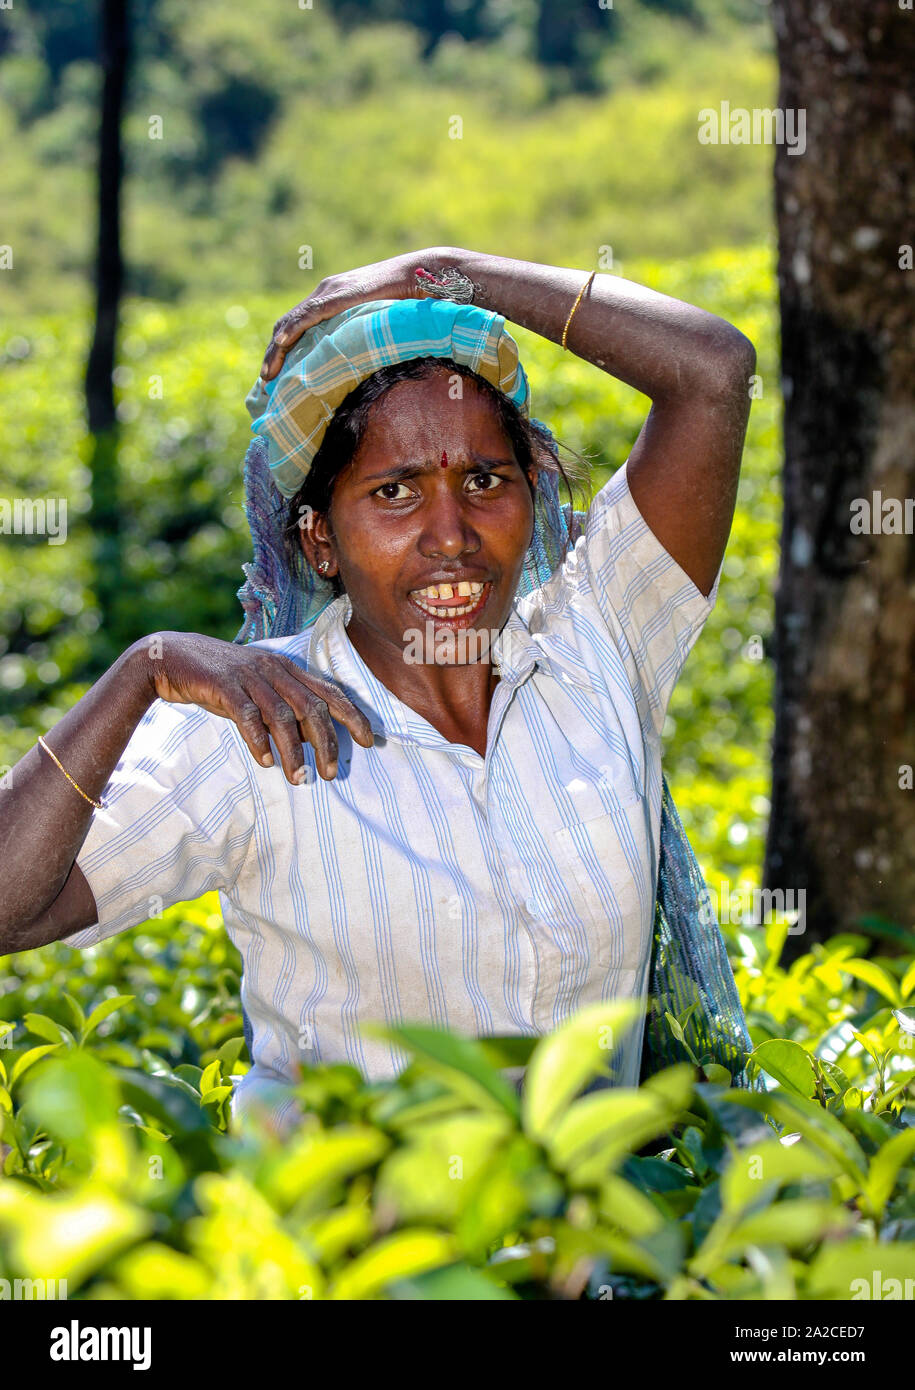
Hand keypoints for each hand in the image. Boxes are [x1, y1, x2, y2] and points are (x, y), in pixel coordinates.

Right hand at [136, 632, 373, 782]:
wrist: (172, 658)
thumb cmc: (220, 681)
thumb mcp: (258, 693)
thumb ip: (283, 711)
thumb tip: (311, 741)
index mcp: (286, 668)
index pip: (329, 691)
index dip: (352, 716)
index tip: (368, 741)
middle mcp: (273, 669)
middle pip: (312, 707)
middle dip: (327, 742)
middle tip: (332, 773)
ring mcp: (248, 676)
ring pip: (282, 716)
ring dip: (294, 750)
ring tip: (299, 778)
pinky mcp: (224, 685)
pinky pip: (247, 715)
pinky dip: (258, 740)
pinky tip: (266, 762)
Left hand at [259, 246, 469, 381]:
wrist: (420, 275)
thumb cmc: (406, 301)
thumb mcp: (374, 324)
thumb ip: (359, 338)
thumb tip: (357, 367)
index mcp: (330, 300)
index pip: (296, 327)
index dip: (281, 351)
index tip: (274, 376)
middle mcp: (324, 293)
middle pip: (287, 327)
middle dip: (273, 355)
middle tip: (265, 381)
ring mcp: (330, 292)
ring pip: (291, 322)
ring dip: (276, 349)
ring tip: (268, 375)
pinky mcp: (338, 294)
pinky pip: (309, 314)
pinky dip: (292, 330)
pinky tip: (281, 344)